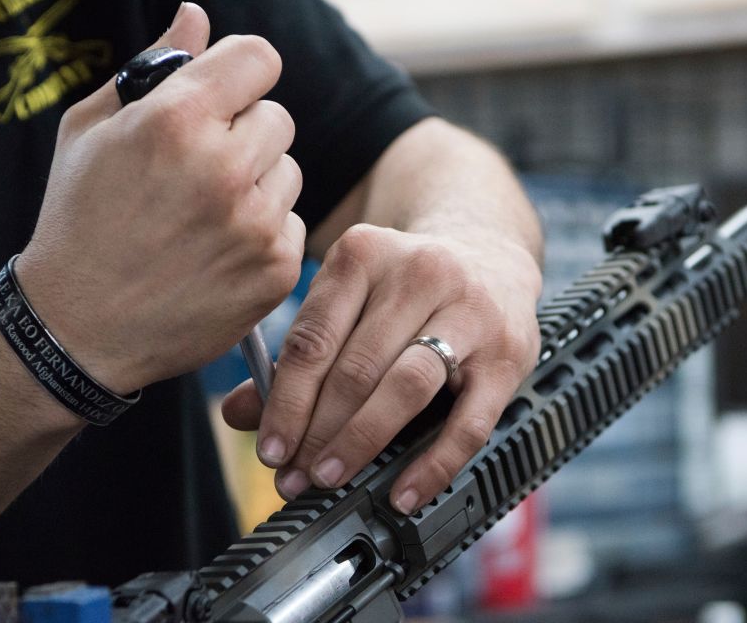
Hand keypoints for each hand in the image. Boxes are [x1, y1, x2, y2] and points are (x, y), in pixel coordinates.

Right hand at [16, 4, 304, 393]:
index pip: (259, 58)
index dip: (240, 73)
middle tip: (198, 169)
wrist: (76, 327)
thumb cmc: (76, 220)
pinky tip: (216, 253)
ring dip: (256, 185)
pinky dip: (261, 234)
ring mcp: (254, 224)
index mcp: (176, 120)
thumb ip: (151, 66)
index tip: (225, 95)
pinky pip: (291, 224)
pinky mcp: (273, 270)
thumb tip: (196, 15)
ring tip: (202, 216)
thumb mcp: (90, 131)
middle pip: (277, 117)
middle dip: (243, 134)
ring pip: (288, 172)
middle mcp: (223, 168)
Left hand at [222, 224, 540, 514]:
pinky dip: (431, 465)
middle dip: (317, 432)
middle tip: (295, 475)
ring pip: (405, 387)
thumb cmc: (405, 292)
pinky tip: (402, 492)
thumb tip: (238, 413)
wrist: (492, 259)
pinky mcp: (508, 354)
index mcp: (365, 254)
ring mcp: (469, 312)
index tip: (271, 449)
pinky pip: (467, 423)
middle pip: (355, 368)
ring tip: (331, 477)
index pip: (313, 339)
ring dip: (361, 442)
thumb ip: (298, 357)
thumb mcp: (349, 303)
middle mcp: (419, 273)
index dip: (285, 402)